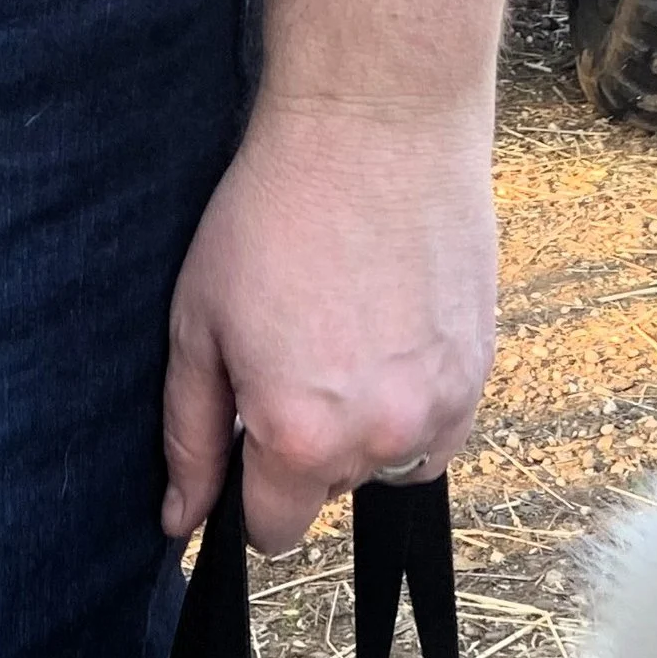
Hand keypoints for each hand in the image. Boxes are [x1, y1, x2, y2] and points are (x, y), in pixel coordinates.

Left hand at [163, 92, 496, 553]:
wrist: (379, 124)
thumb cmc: (275, 212)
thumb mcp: (200, 326)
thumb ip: (190, 437)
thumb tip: (181, 521)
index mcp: (297, 439)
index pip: (272, 532)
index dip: (250, 501)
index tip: (247, 450)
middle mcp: (374, 441)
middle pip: (328, 495)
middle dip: (304, 450)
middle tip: (295, 356)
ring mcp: (435, 412)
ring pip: (384, 469)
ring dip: (362, 434)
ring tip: (347, 346)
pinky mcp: (476, 378)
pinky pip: (437, 438)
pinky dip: (412, 413)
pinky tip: (390, 346)